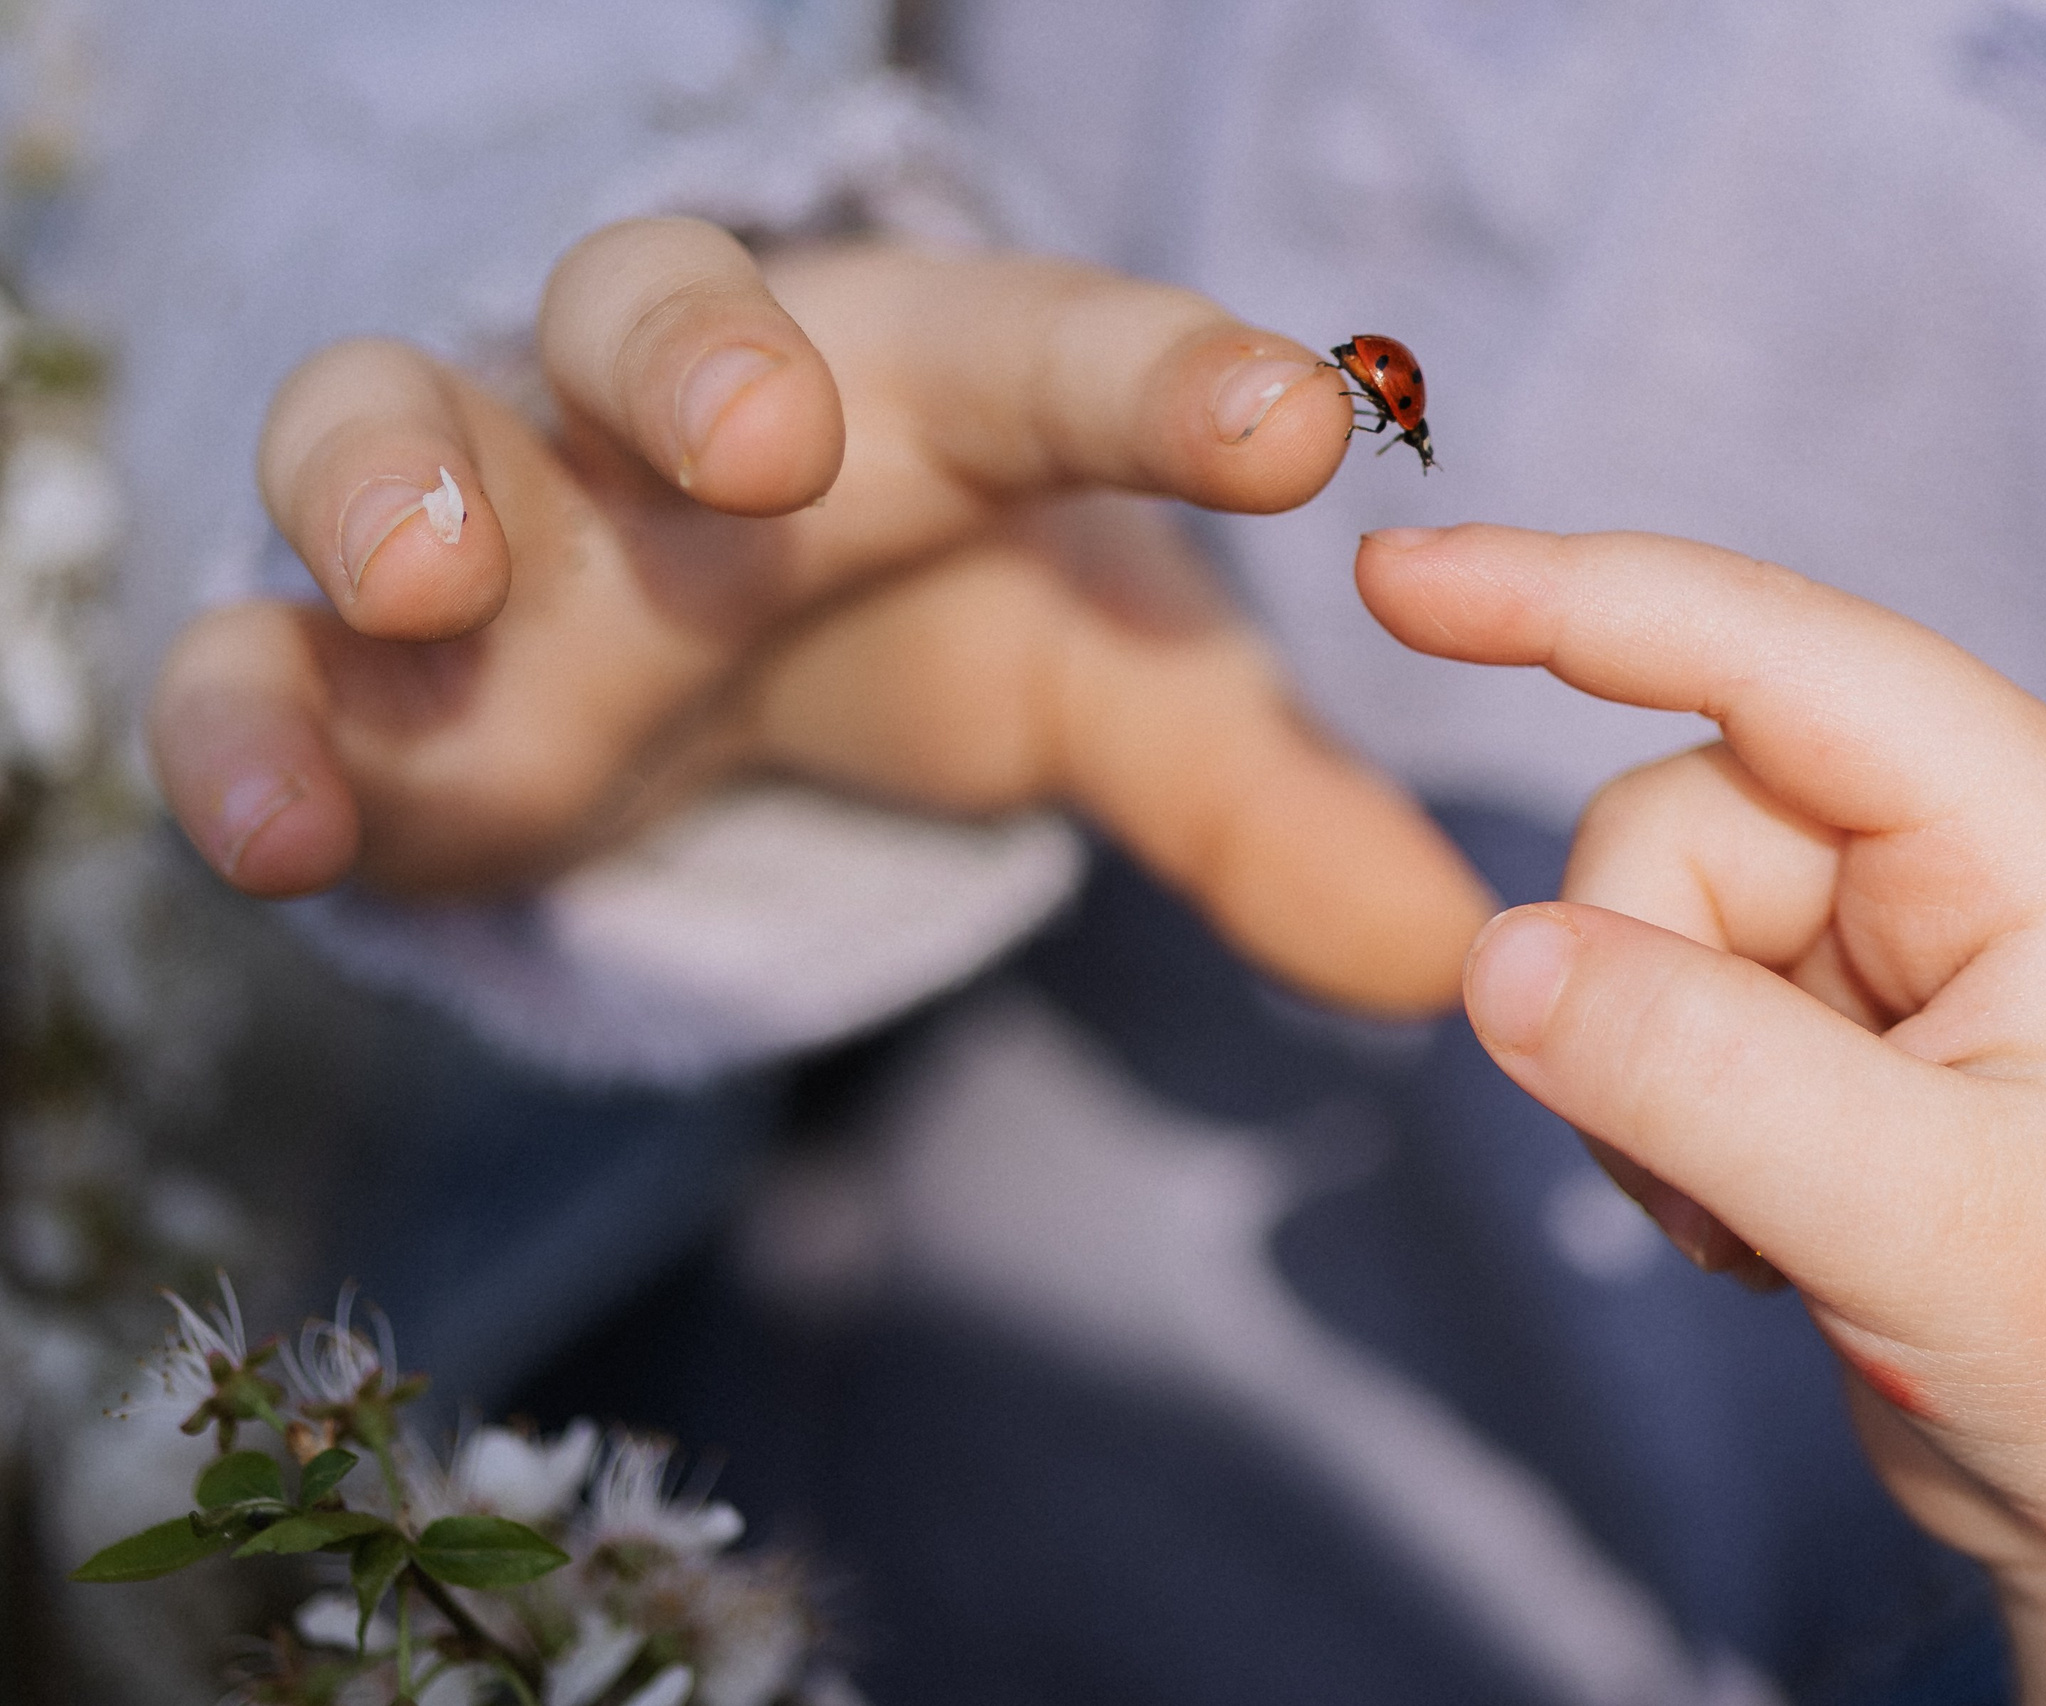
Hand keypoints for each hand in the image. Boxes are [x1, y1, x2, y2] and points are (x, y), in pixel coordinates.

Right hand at [148, 220, 1491, 1014]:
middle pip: (655, 307)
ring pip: (385, 419)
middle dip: (695, 357)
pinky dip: (236, 723)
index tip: (1287, 431)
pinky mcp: (340, 670)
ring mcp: (486, 522)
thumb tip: (1454, 958)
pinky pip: (239, 657)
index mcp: (907, 388)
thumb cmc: (900, 598)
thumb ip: (1257, 796)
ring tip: (440, 585)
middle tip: (766, 449)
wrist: (662, 623)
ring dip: (401, 483)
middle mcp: (674, 423)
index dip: (1160, 381)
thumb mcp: (1091, 681)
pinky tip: (282, 834)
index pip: (1043, 353)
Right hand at [1360, 524, 2045, 1698]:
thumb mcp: (1921, 1222)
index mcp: (2032, 821)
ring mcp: (1886, 923)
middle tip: (1747, 1183)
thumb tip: (1491, 954)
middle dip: (1648, 1005)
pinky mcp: (1825, 1011)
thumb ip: (1700, 1076)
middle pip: (1665, 820)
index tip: (1392, 574)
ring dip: (1650, 1093)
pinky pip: (1640, 1008)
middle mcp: (1957, 835)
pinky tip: (1770, 1224)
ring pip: (1631, 924)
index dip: (1571, 601)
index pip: (1770, 656)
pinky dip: (1658, 1129)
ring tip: (1778, 1221)